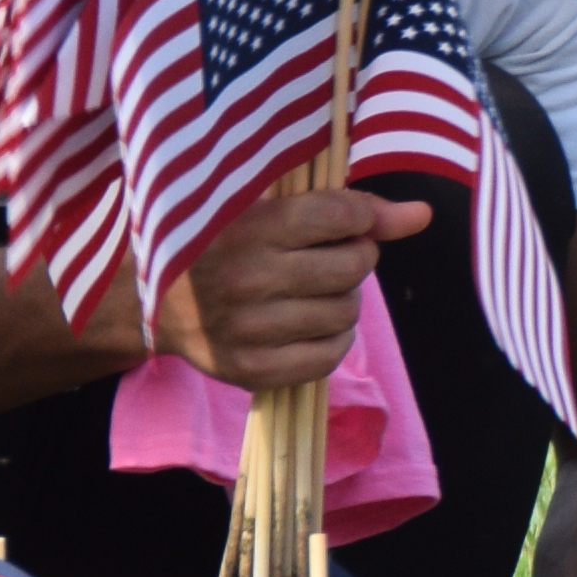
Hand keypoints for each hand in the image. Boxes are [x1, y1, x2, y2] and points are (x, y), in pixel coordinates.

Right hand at [148, 181, 434, 393]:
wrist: (157, 303)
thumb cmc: (219, 241)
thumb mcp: (265, 206)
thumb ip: (343, 205)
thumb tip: (420, 215)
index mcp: (249, 227)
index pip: (341, 216)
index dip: (360, 217)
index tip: (348, 222)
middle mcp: (248, 279)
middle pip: (351, 268)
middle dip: (355, 258)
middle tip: (329, 257)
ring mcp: (248, 330)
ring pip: (344, 315)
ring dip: (343, 301)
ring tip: (315, 291)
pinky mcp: (251, 371)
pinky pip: (327, 358)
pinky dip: (331, 340)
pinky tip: (310, 325)